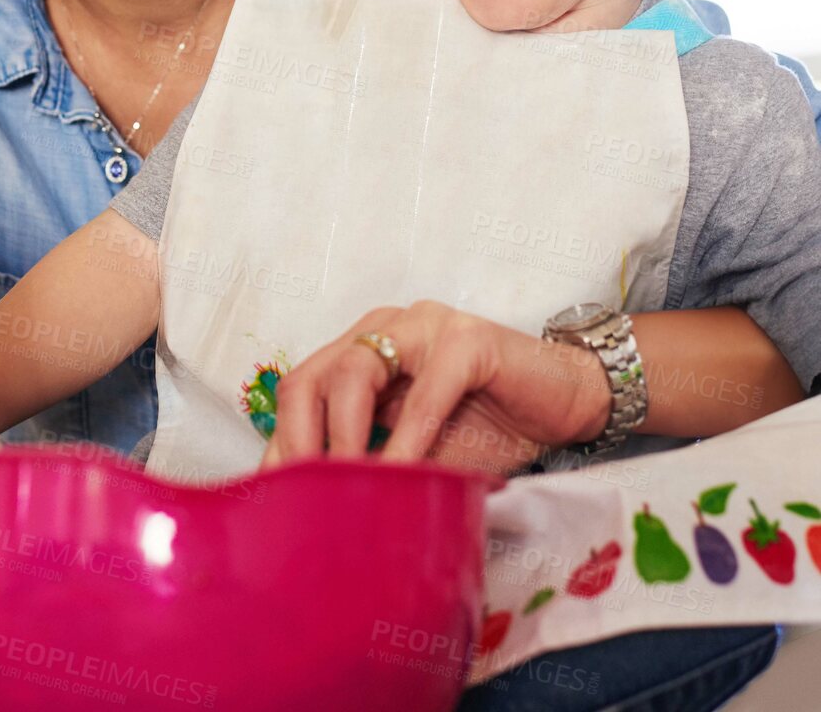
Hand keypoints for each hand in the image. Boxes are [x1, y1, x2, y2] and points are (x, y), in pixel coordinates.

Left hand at [261, 301, 611, 474]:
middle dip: (296, 437)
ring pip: (355, 370)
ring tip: (345, 485)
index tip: (273, 497)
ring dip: (343, 434)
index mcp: (363, 350)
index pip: (302, 389)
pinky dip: (408, 437)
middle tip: (300, 493)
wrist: (568, 402)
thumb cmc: (490, 427)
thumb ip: (377, 465)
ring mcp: (423, 327)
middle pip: (313, 374)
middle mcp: (384, 330)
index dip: (283, 443)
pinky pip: (426, 388)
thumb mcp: (420, 452)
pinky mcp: (469, 340)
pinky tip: (403, 473)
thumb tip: (325, 514)